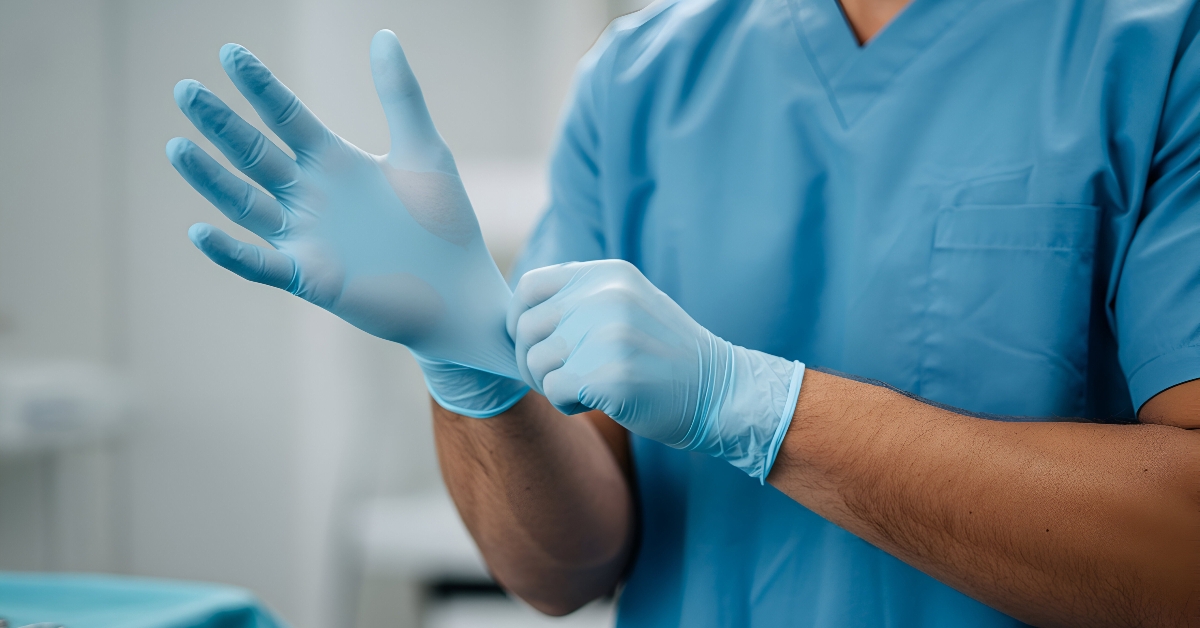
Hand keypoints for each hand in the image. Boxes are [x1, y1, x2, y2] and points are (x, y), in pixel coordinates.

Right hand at [168, 30, 526, 415]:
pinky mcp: (311, 278)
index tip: (230, 51)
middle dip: (220, 124)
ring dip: (212, 179)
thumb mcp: (423, 152)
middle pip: (255, 154)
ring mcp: (306, 238)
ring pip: (246, 204)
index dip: (259, 87)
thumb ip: (401, 96)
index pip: (286, 117)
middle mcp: (311, 197)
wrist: (462, 292)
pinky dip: (231, 253)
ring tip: (177, 146)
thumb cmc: (445, 225)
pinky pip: (261, 264)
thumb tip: (383, 33)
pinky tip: (200, 233)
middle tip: (185, 89)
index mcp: (335, 162)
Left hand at [508, 260, 804, 478]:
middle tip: (561, 378)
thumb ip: (581, 300)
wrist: (720, 391)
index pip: (530, 286)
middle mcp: (606, 296)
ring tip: (588, 388)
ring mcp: (609, 335)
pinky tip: (599, 403)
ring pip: (536, 362)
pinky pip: (554, 391)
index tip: (535, 344)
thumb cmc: (665, 356)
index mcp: (608, 275)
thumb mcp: (628, 306)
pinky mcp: (611, 376)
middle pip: (527, 328)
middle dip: (532, 360)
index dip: (519, 319)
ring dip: (552, 384)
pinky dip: (568, 404)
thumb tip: (516, 317)